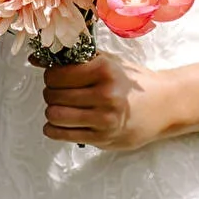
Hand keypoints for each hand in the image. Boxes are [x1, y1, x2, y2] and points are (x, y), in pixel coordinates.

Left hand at [40, 55, 166, 152]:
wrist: (163, 105)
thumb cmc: (132, 82)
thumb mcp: (107, 62)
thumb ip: (73, 59)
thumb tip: (34, 59)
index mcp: (105, 71)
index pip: (56, 75)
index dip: (50, 75)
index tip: (56, 77)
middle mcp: (105, 95)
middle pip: (53, 95)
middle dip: (51, 93)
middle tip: (59, 92)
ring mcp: (104, 119)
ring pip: (54, 115)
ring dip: (52, 111)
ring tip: (62, 107)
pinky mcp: (102, 138)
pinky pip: (62, 134)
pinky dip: (53, 128)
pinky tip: (61, 123)